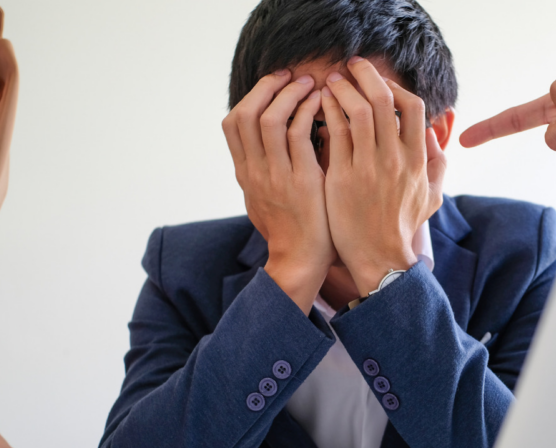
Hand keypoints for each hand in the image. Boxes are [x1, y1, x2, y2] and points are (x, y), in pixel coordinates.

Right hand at [222, 70, 333, 313]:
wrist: (301, 262)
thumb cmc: (293, 231)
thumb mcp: (268, 198)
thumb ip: (267, 171)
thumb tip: (277, 143)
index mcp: (245, 174)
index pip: (232, 124)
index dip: (251, 97)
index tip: (274, 86)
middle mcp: (254, 172)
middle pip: (245, 114)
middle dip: (267, 87)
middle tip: (292, 76)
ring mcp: (275, 176)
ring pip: (269, 119)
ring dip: (290, 94)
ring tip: (311, 83)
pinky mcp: (300, 181)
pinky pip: (297, 135)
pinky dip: (308, 112)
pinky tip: (323, 104)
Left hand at [321, 57, 444, 296]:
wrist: (378, 259)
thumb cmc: (401, 228)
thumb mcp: (431, 197)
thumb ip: (437, 163)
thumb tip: (432, 132)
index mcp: (417, 161)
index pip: (413, 107)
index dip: (396, 87)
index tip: (380, 83)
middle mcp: (395, 160)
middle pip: (384, 100)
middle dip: (366, 75)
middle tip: (351, 66)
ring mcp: (368, 168)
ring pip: (358, 112)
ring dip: (343, 89)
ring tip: (331, 81)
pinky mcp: (343, 177)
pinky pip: (335, 133)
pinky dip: (328, 113)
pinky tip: (321, 106)